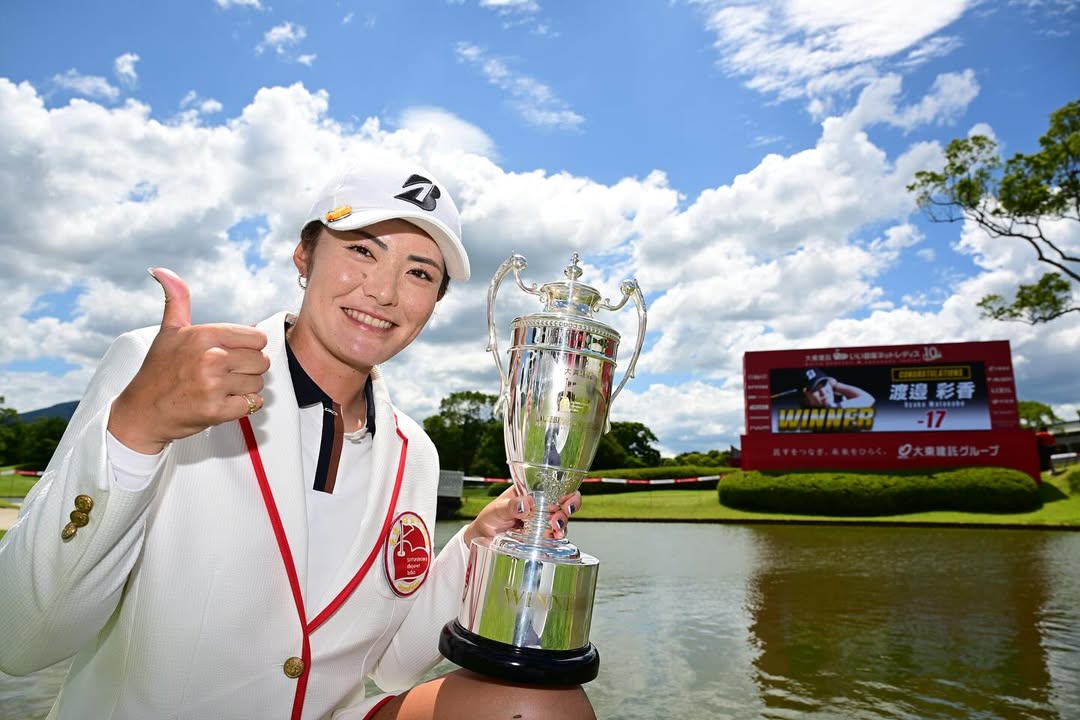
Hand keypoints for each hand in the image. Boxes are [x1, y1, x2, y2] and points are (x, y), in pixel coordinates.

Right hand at [107, 268, 270, 453]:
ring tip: (220, 388)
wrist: (142, 413)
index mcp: (203, 335)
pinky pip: (253, 404)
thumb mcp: (168, 332)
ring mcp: (213, 385)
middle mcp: (210, 358)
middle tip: (223, 374)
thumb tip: (162, 271)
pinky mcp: (216, 411)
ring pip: (259, 383)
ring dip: (245, 388)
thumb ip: (176, 300)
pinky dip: (243, 406)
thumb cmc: (158, 372)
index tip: (230, 354)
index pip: (257, 338)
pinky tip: (223, 402)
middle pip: (261, 361)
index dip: (248, 348)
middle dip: (248, 369)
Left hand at [462, 486, 582, 546]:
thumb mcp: (497, 509)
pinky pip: (554, 537)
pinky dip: (556, 539)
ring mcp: (542, 522)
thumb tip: (525, 504)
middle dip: (569, 509)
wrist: (482, 538)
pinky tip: (553, 540)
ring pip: (561, 520)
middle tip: (557, 519)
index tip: (567, 500)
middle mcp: (540, 506)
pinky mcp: (540, 538)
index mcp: (532, 492)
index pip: (555, 486)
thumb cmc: (489, 518)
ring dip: (563, 525)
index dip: (567, 491)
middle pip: (564, 503)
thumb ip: (510, 506)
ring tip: (555, 530)